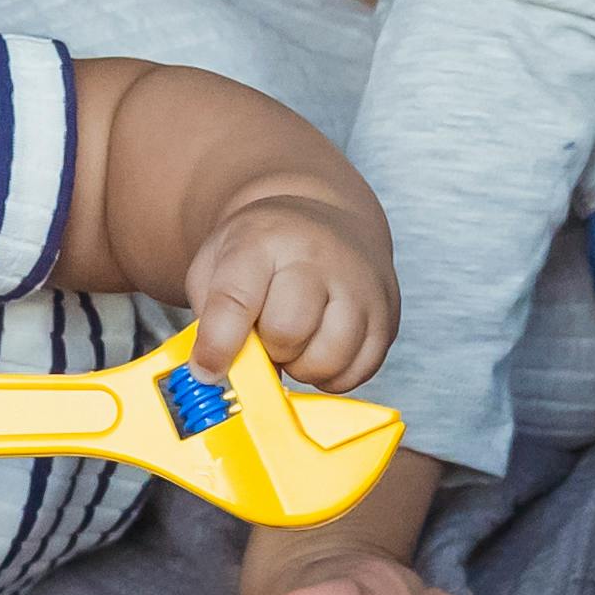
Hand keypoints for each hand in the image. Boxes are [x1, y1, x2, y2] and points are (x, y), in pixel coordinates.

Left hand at [184, 183, 395, 390]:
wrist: (322, 218)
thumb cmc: (263, 251)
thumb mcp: (216, 263)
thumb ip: (209, 316)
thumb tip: (218, 376)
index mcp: (265, 239)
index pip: (236, 299)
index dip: (218, 345)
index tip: (207, 370)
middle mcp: (318, 256)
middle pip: (287, 332)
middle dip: (268, 349)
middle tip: (264, 336)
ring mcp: (360, 285)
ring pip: (328, 357)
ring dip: (302, 366)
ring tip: (294, 342)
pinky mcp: (387, 315)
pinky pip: (358, 371)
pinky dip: (332, 374)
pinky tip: (319, 347)